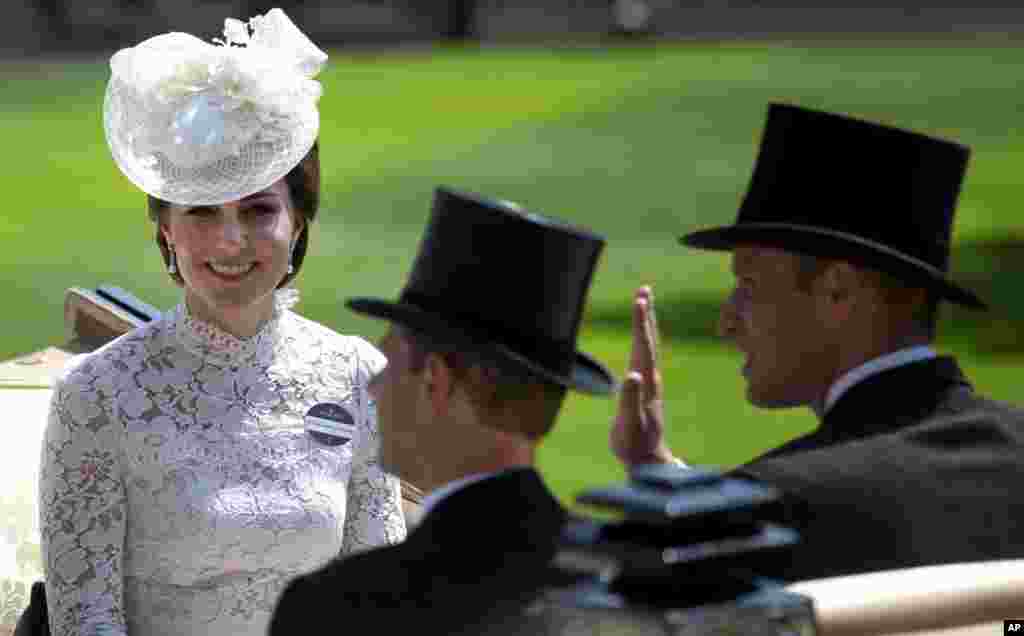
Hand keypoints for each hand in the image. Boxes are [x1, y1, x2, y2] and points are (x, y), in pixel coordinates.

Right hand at [610, 286, 677, 466]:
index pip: (644, 346)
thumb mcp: (629, 424)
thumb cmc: (634, 444)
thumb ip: (631, 400)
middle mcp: (652, 378)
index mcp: (647, 383)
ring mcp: (652, 382)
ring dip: (647, 323)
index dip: (641, 323)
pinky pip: (647, 354)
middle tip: (644, 289)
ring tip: (644, 301)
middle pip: (649, 340)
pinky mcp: (648, 387)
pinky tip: (642, 334)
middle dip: (646, 314)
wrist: (648, 459)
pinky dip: (644, 338)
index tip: (640, 300)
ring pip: (650, 345)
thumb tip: (633, 375)